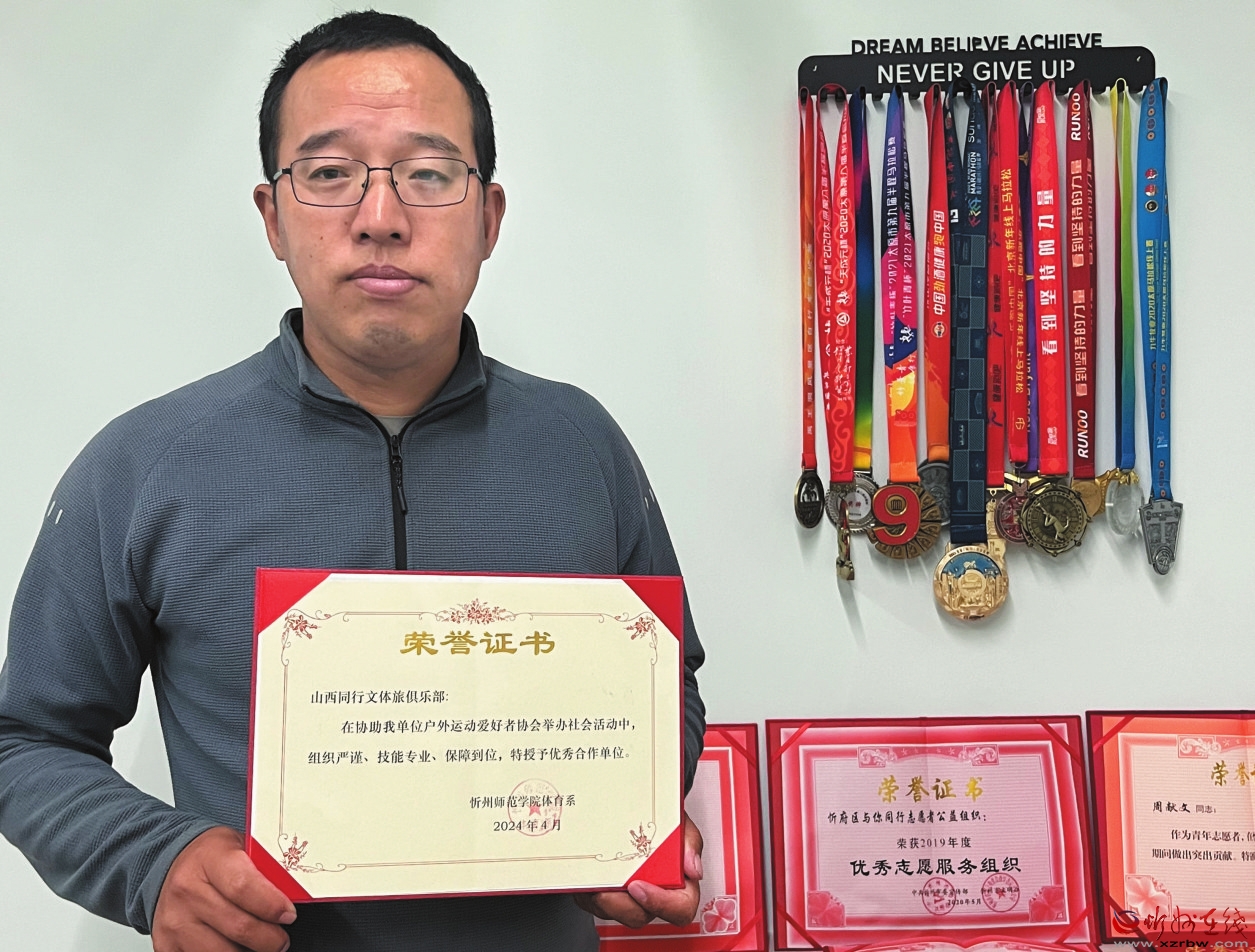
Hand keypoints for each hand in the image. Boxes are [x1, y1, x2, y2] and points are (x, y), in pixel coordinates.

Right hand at [152, 826, 295, 951]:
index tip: (289, 915)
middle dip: (270, 939)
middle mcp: (187, 891)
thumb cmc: (212, 857)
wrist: (170, 865)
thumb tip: (294, 892)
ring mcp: (174, 922)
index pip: (244, 887)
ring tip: (261, 943)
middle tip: (281, 940)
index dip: (272, 906)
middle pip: (239, 927)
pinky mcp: (167, 945)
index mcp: (210, 859)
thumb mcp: (240, 847)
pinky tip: (235, 946)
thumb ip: (264, 868)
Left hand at [574, 811, 702, 927]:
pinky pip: (590, 901)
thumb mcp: (679, 821)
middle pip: (639, 915)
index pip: (679, 909)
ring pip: (611, 911)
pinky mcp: (602, 894)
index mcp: (677, 884)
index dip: (661, 904)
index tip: (639, 886)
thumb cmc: (661, 821)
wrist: (635, 807)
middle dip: (621, 904)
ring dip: (600, 896)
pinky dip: (586, 888)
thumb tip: (693, 869)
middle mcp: (651, 894)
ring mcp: (625, 897)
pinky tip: (587, 871)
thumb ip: (689, 841)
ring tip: (594, 875)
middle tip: (609, 886)